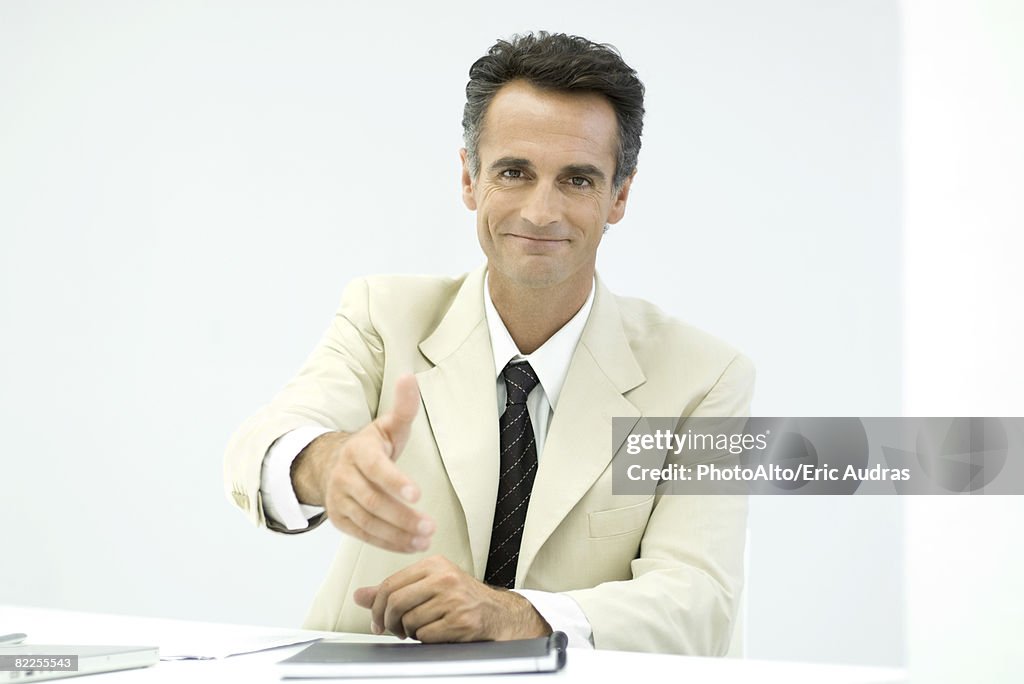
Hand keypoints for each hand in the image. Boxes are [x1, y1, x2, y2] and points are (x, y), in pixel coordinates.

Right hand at [291, 374, 433, 552]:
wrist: (331, 464)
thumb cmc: (371, 446)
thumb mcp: (388, 425)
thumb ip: (404, 407)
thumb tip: (410, 377)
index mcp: (358, 451)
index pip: (376, 468)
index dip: (395, 481)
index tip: (417, 494)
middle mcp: (344, 476)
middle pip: (373, 501)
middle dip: (403, 517)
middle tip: (431, 527)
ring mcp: (338, 500)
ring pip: (368, 521)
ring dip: (397, 534)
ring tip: (425, 539)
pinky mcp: (339, 519)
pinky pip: (363, 535)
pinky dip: (387, 543)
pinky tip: (410, 546)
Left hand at [353, 555, 550, 641]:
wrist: (498, 614)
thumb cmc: (461, 599)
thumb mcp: (428, 586)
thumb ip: (393, 590)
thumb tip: (360, 596)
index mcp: (434, 564)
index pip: (391, 583)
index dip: (377, 606)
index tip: (376, 620)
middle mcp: (445, 578)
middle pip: (396, 602)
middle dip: (388, 622)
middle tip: (392, 630)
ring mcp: (455, 599)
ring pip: (410, 621)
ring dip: (409, 632)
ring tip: (420, 629)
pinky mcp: (462, 621)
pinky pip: (426, 635)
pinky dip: (424, 640)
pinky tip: (434, 634)